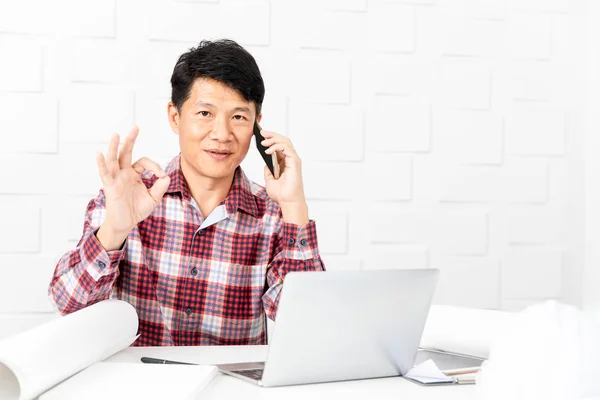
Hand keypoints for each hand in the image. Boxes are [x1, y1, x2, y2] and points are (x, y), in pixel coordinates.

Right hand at [95, 126, 169, 247]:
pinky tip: (99, 154)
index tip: (161, 175)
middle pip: (125, 153)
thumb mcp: (153, 198)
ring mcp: (116, 179)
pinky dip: (101, 164)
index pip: (144, 162)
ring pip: (114, 160)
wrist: (126, 223)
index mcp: (134, 174)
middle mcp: (124, 174)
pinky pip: (105, 174)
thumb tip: (167, 176)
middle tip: (136, 127)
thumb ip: (160, 187)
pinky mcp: (110, 187)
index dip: (154, 166)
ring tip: (116, 135)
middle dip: (130, 140)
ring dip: (114, 147)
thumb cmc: (137, 210)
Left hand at [260, 130, 308, 224]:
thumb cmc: (281, 194)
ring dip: (273, 139)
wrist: (287, 201)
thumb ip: (268, 171)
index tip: (261, 136)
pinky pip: (286, 148)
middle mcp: (291, 159)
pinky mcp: (295, 161)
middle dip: (272, 135)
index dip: (271, 139)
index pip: (280, 145)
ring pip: (285, 142)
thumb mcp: (269, 180)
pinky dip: (276, 146)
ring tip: (263, 141)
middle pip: (283, 140)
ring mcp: (293, 159)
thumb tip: (266, 164)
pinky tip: (267, 150)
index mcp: (286, 162)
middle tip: (262, 132)